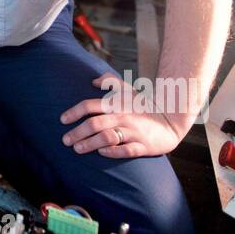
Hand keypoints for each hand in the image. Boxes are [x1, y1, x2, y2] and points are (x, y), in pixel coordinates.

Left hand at [59, 73, 181, 157]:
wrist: (171, 120)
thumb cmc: (145, 106)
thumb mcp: (129, 90)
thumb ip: (111, 82)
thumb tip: (93, 80)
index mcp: (117, 103)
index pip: (90, 105)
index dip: (74, 112)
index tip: (62, 120)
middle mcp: (123, 116)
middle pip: (94, 124)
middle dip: (77, 133)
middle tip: (65, 140)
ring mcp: (134, 131)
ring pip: (107, 137)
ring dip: (90, 144)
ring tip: (77, 149)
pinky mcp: (143, 146)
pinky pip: (125, 150)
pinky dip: (112, 151)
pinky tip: (101, 153)